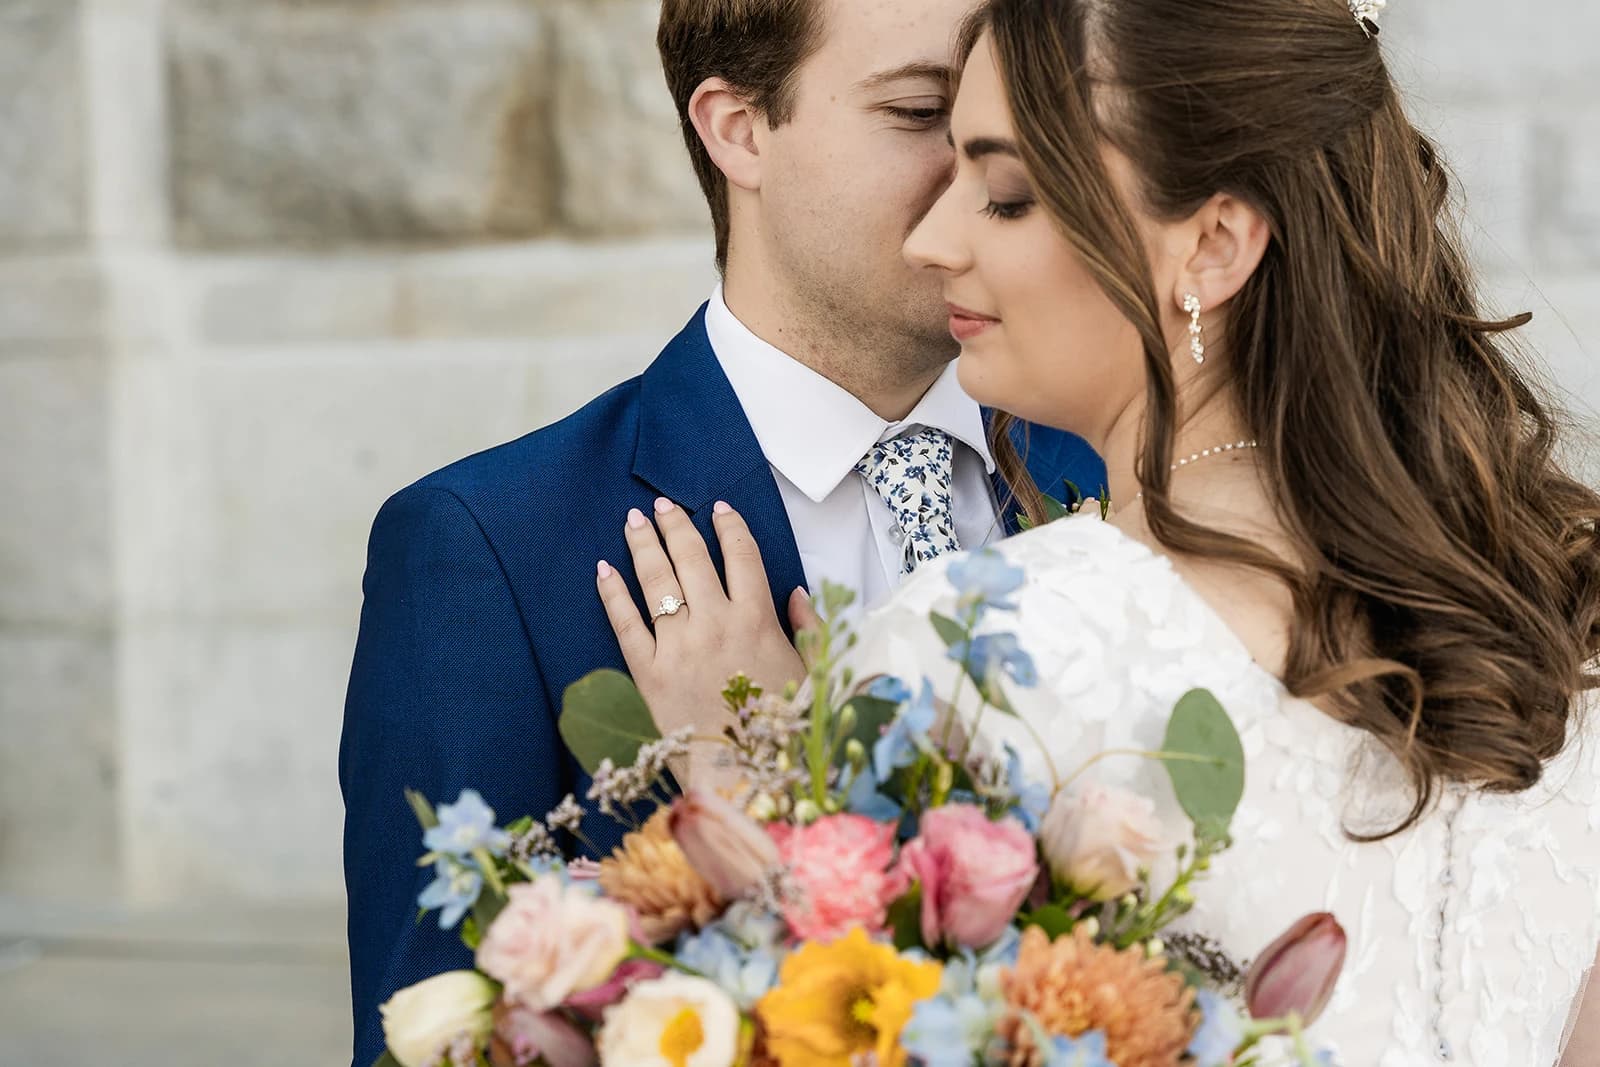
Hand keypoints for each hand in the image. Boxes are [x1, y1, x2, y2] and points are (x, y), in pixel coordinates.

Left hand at [596, 497, 814, 788]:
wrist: (744, 778)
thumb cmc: (782, 730)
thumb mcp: (812, 675)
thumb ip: (810, 629)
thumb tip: (797, 592)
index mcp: (758, 619)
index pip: (742, 554)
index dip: (729, 525)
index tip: (718, 507)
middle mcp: (715, 623)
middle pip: (691, 557)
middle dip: (676, 524)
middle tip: (663, 505)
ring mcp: (678, 646)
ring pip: (656, 581)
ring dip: (644, 545)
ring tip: (634, 521)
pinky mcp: (649, 673)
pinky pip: (625, 624)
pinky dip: (612, 593)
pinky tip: (603, 569)